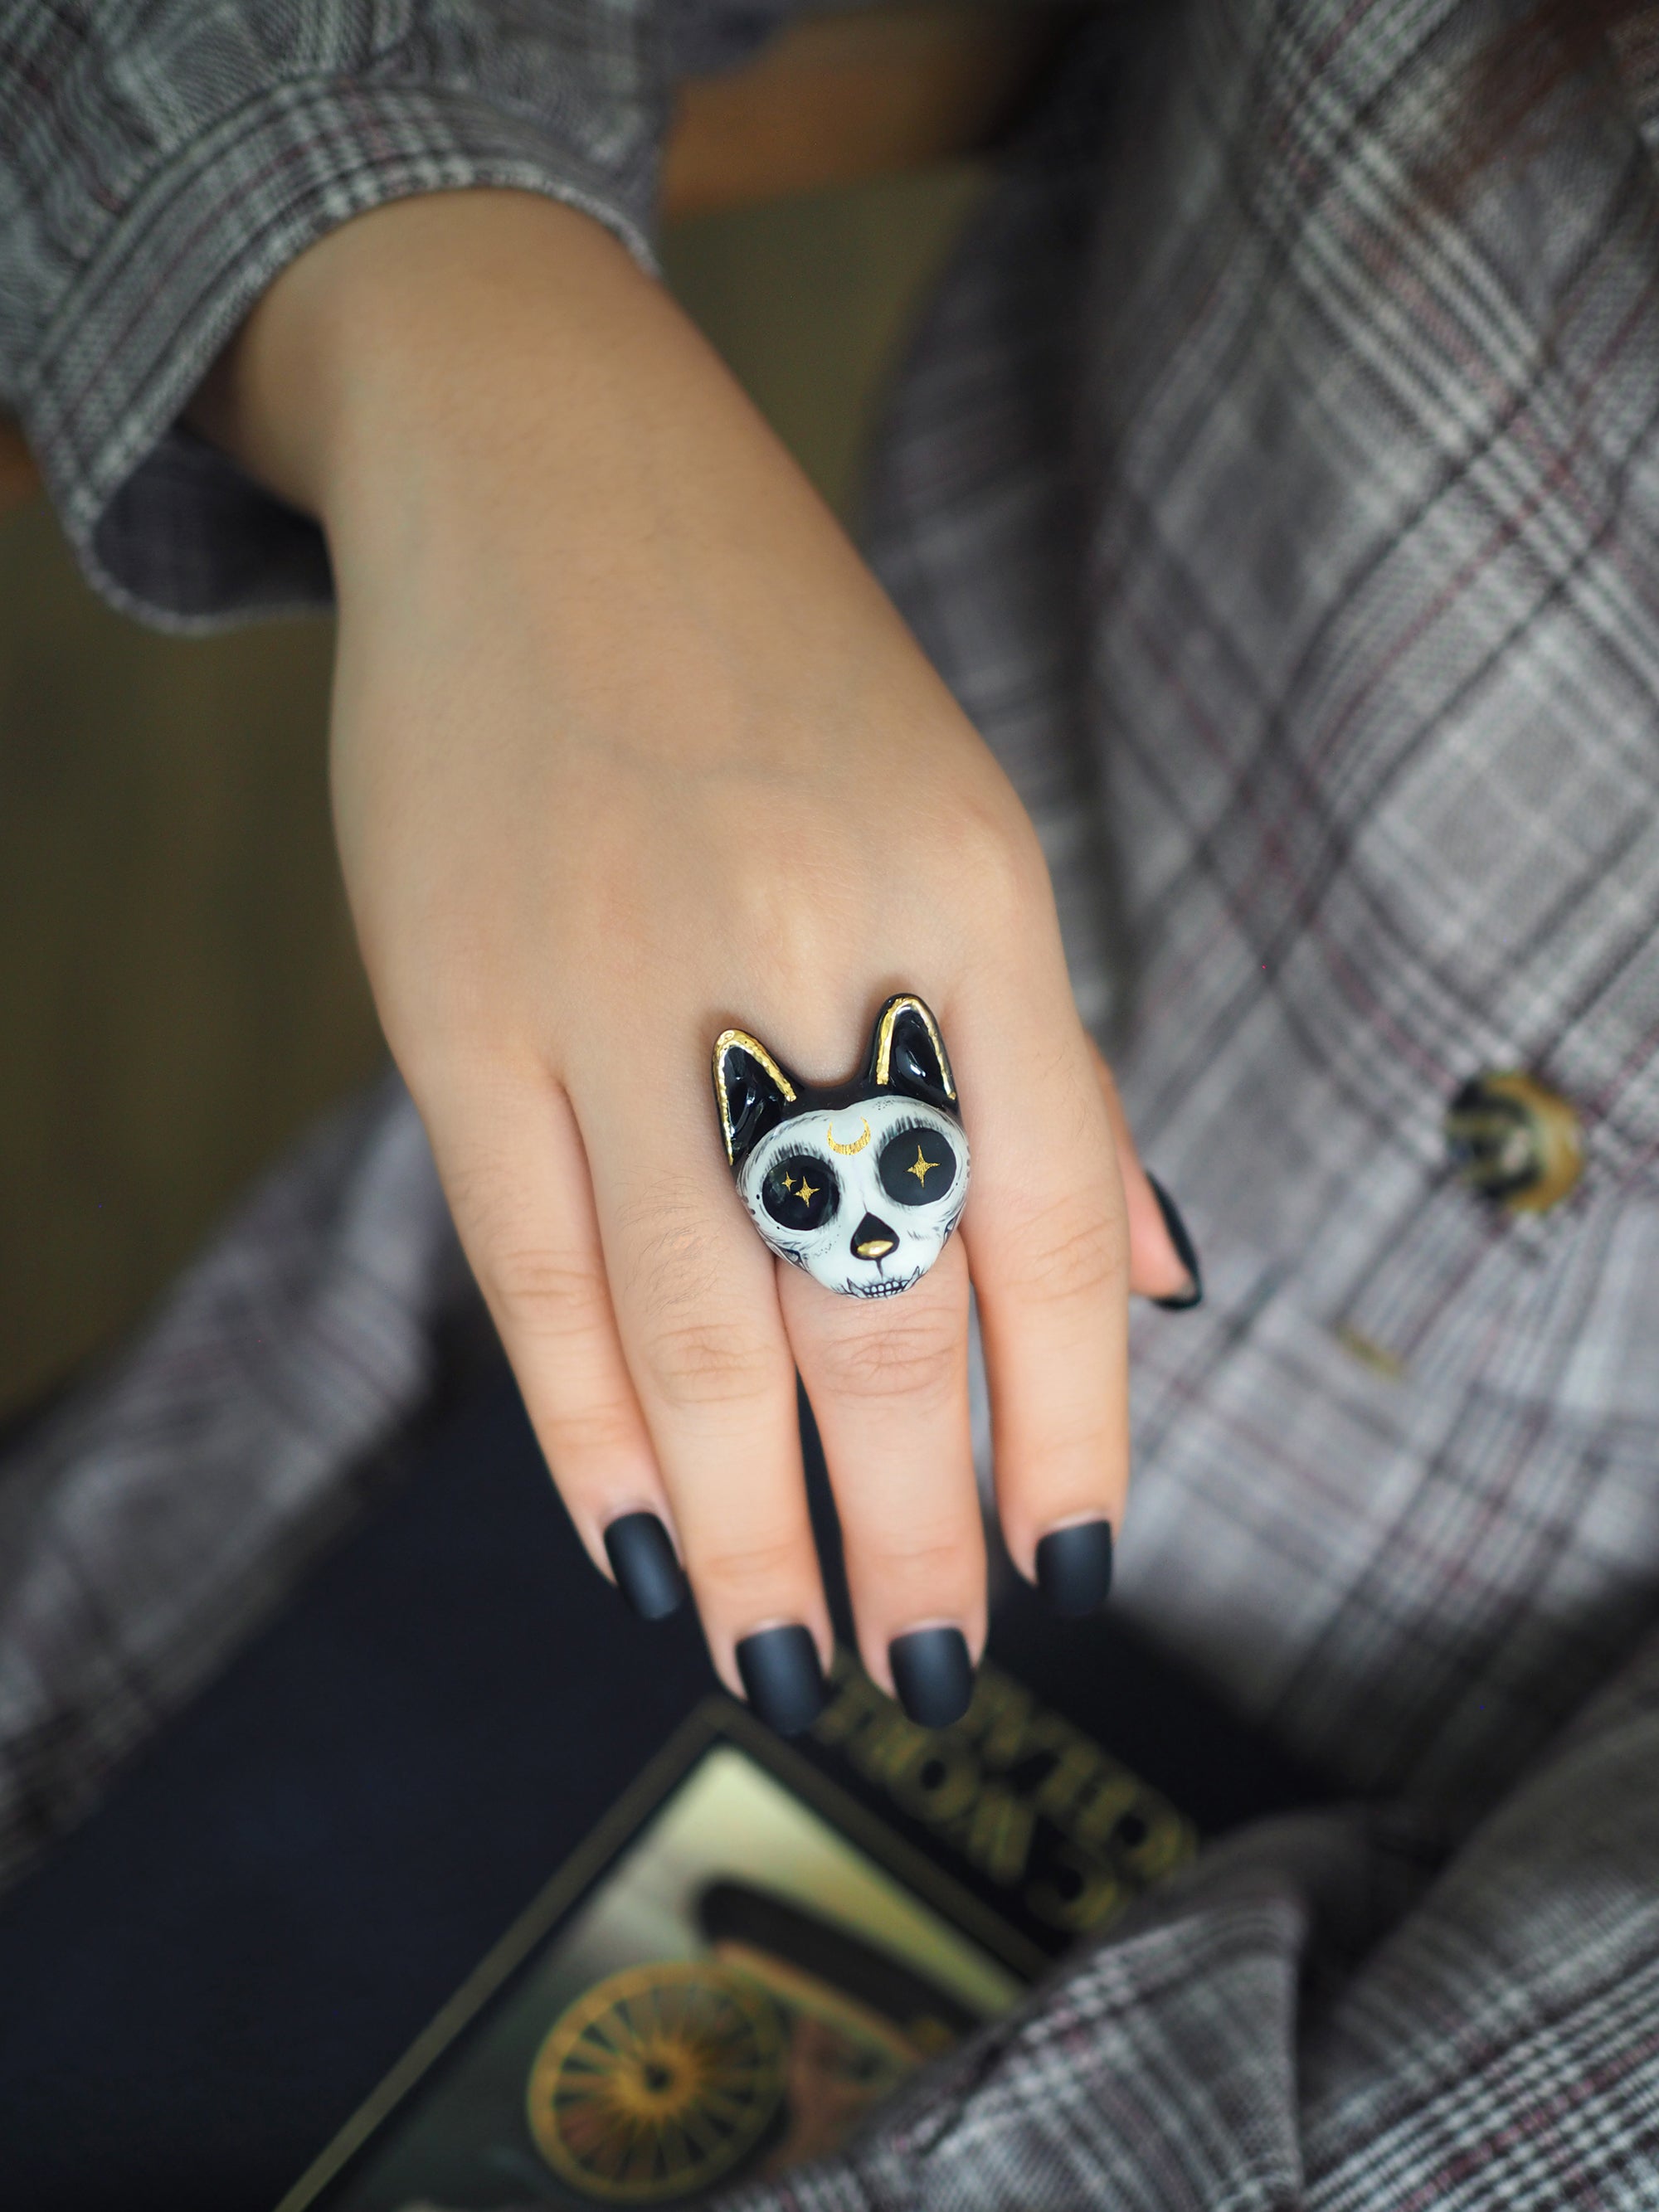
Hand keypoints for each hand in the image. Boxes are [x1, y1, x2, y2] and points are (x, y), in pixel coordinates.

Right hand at [192, 192, 1196, 1727]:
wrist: (534, 470)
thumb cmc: (778, 670)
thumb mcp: (956, 815)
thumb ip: (1044, 1055)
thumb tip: (1155, 1285)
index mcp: (971, 885)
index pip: (1052, 1220)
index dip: (1071, 1422)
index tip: (1073, 1568)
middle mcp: (802, 937)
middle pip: (875, 1305)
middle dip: (909, 1523)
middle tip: (929, 1666)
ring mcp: (607, 972)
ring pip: (692, 1325)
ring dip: (745, 1525)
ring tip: (783, 1659)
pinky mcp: (448, 997)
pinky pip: (528, 1261)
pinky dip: (583, 1425)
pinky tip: (631, 1540)